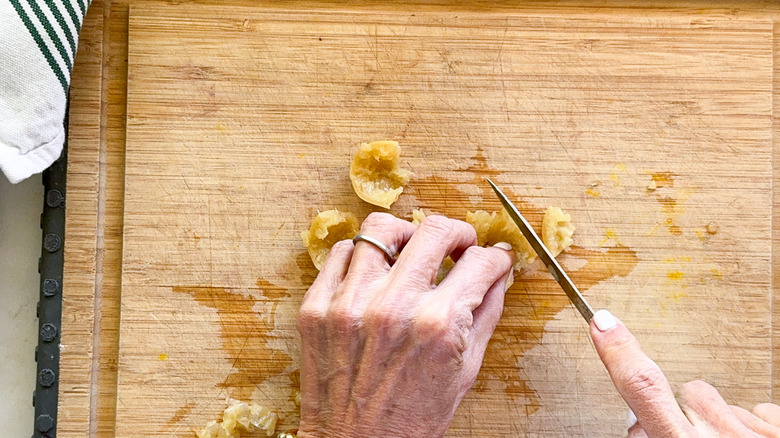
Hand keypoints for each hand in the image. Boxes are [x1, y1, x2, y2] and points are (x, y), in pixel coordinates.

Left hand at [296, 212, 513, 437]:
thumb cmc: (413, 418)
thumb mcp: (465, 370)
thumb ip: (485, 313)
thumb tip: (499, 273)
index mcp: (437, 325)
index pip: (478, 263)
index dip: (495, 257)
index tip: (493, 258)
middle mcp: (392, 306)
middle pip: (434, 230)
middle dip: (458, 232)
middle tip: (460, 244)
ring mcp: (348, 303)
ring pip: (380, 229)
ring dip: (407, 236)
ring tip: (413, 253)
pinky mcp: (316, 308)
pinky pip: (340, 254)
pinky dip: (363, 254)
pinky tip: (376, 270)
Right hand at [590, 310, 779, 436]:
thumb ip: (655, 434)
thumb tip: (638, 425)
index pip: (642, 388)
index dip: (619, 352)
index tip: (601, 322)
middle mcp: (720, 436)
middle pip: (690, 394)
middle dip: (687, 411)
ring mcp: (754, 433)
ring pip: (725, 403)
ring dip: (721, 421)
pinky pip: (762, 412)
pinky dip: (754, 426)